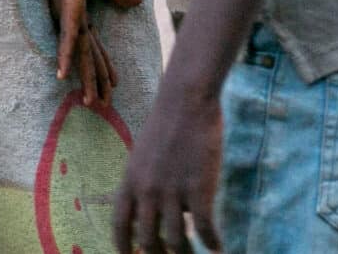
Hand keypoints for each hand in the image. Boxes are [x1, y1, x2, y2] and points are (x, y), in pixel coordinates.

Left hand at [45, 0, 141, 107]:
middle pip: (88, 56)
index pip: (95, 47)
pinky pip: (70, 35)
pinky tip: (64, 74)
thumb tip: (137, 1)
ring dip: (86, 77)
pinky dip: (67, 55)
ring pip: (81, 52)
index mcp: (80, 14)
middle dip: (95, 81)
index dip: (105, 67)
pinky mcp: (68, 5)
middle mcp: (71, 18)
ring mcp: (68, 13)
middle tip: (100, 106)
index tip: (114, 86)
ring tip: (90, 101)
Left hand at [116, 74, 224, 253]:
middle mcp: (147, 191)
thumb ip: (143, 184)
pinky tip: (218, 249)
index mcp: (130, 182)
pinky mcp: (199, 188)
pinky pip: (205, 228)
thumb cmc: (168, 123)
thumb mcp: (142, 155)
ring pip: (176, 241)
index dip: (122, 248)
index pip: (120, 226)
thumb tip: (155, 215)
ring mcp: (172, 191)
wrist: (187, 99)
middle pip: (148, 241)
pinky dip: (212, 243)